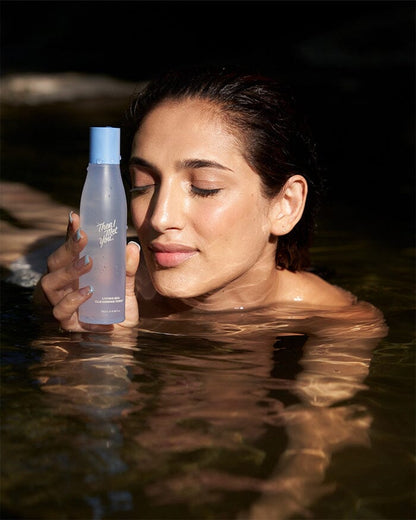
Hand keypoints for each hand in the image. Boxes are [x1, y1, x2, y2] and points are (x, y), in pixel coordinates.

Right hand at [35, 212, 139, 332]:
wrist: (121, 338)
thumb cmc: (117, 309)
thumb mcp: (125, 287)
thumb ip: (127, 269)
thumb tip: (131, 247)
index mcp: (75, 273)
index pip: (69, 249)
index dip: (70, 233)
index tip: (76, 217)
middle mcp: (64, 286)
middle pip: (54, 263)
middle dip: (67, 248)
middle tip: (84, 238)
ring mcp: (62, 303)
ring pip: (50, 285)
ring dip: (68, 272)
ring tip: (88, 263)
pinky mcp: (67, 323)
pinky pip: (63, 312)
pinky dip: (75, 301)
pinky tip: (90, 292)